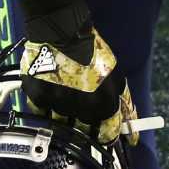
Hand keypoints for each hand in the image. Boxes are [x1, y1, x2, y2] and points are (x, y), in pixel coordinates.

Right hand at [14, 0, 139, 144]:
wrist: (61, 31)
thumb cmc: (93, 52)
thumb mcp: (115, 76)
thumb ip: (123, 103)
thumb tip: (131, 128)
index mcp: (102, 105)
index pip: (108, 135)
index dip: (108, 137)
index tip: (106, 137)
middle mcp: (79, 109)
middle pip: (83, 133)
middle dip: (86, 128)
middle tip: (84, 120)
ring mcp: (56, 104)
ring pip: (61, 125)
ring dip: (65, 119)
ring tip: (66, 103)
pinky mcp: (36, 96)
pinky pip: (40, 113)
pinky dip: (46, 109)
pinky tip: (51, 98)